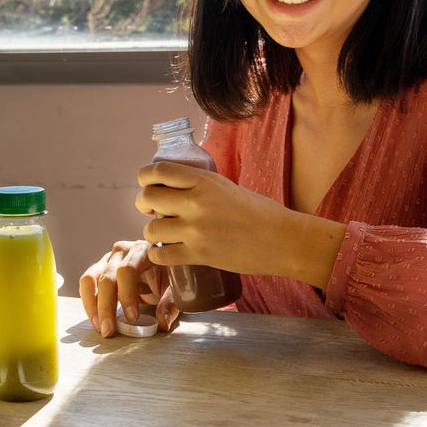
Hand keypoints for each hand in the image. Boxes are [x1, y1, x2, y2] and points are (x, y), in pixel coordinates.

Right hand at [79, 240, 180, 337]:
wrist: (161, 267)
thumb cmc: (168, 275)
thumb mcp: (175, 287)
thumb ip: (170, 303)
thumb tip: (162, 322)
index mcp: (143, 251)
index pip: (128, 270)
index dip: (127, 295)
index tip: (132, 318)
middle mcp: (122, 252)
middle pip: (107, 278)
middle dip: (106, 307)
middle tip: (110, 331)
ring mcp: (107, 260)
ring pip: (89, 279)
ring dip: (92, 306)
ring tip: (100, 327)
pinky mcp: (99, 270)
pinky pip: (86, 285)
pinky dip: (89, 304)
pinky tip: (97, 321)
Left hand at [137, 161, 346, 285]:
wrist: (281, 239)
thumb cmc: (259, 212)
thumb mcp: (225, 187)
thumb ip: (199, 186)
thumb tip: (173, 189)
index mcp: (204, 180)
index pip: (158, 171)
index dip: (145, 178)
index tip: (147, 185)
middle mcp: (196, 202)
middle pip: (148, 198)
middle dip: (144, 206)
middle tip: (152, 212)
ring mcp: (196, 230)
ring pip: (150, 230)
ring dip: (152, 234)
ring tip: (164, 235)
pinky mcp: (199, 255)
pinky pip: (161, 256)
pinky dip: (159, 256)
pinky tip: (167, 253)